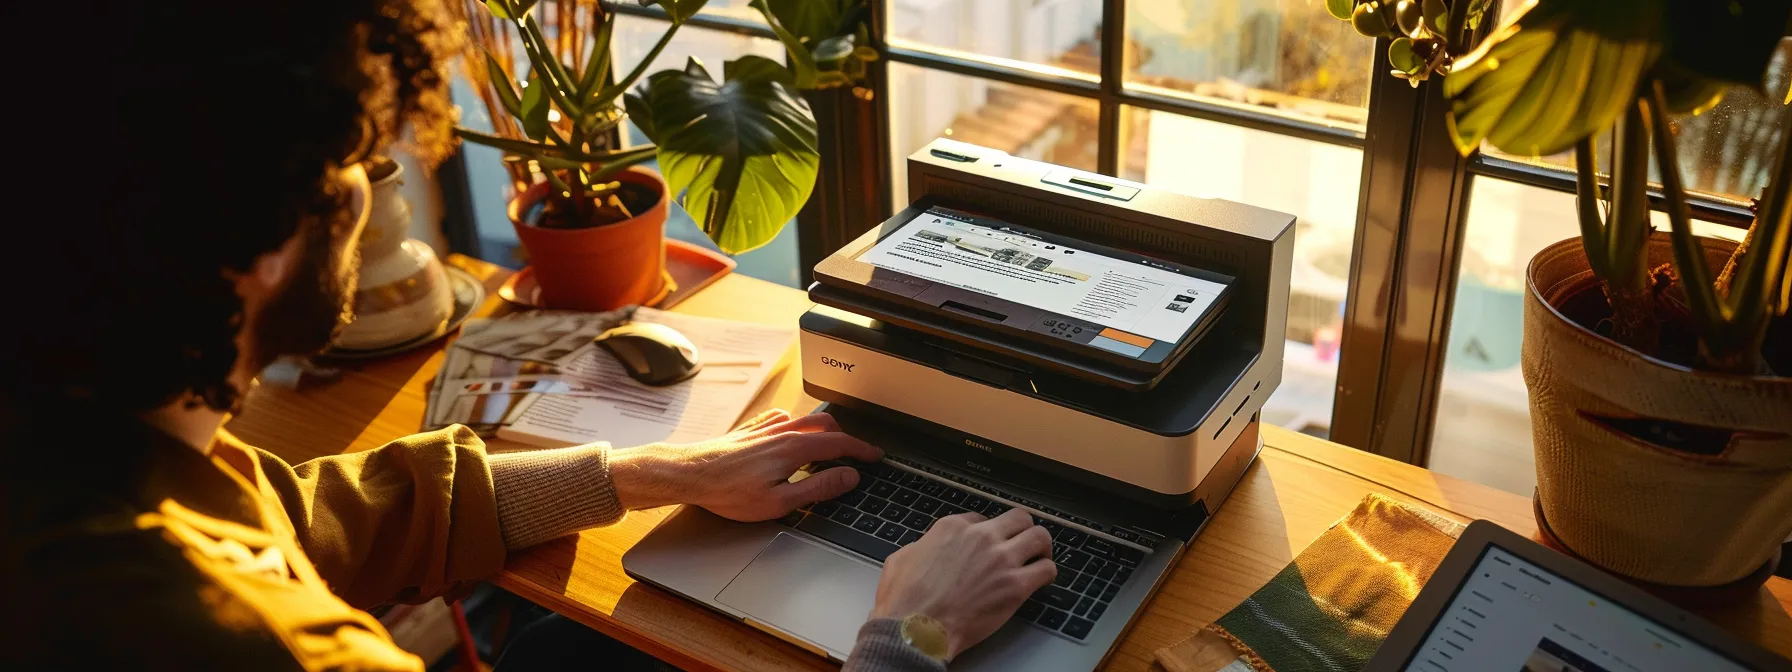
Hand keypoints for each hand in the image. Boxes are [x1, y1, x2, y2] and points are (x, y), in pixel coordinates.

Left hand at [609, 409, 882, 520]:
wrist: (690, 474)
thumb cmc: (729, 492)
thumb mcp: (780, 502)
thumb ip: (818, 488)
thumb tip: (848, 477)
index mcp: (795, 448)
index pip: (840, 444)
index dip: (862, 450)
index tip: (875, 456)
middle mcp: (783, 431)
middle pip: (826, 425)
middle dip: (846, 437)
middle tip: (856, 452)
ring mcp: (766, 428)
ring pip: (805, 419)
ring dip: (824, 429)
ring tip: (830, 444)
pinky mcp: (750, 430)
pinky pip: (782, 419)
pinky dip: (796, 424)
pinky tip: (791, 433)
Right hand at [868, 509, 1056, 659]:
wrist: (916, 630)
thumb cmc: (905, 602)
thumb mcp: (901, 559)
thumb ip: (919, 547)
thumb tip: (924, 549)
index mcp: (952, 528)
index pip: (982, 518)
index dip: (988, 532)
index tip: (989, 544)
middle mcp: (980, 537)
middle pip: (1018, 518)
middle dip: (1022, 530)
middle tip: (1023, 543)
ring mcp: (1001, 559)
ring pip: (1040, 536)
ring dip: (1041, 547)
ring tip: (1039, 557)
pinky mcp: (1015, 586)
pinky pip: (1047, 569)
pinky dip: (1047, 573)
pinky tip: (1040, 580)